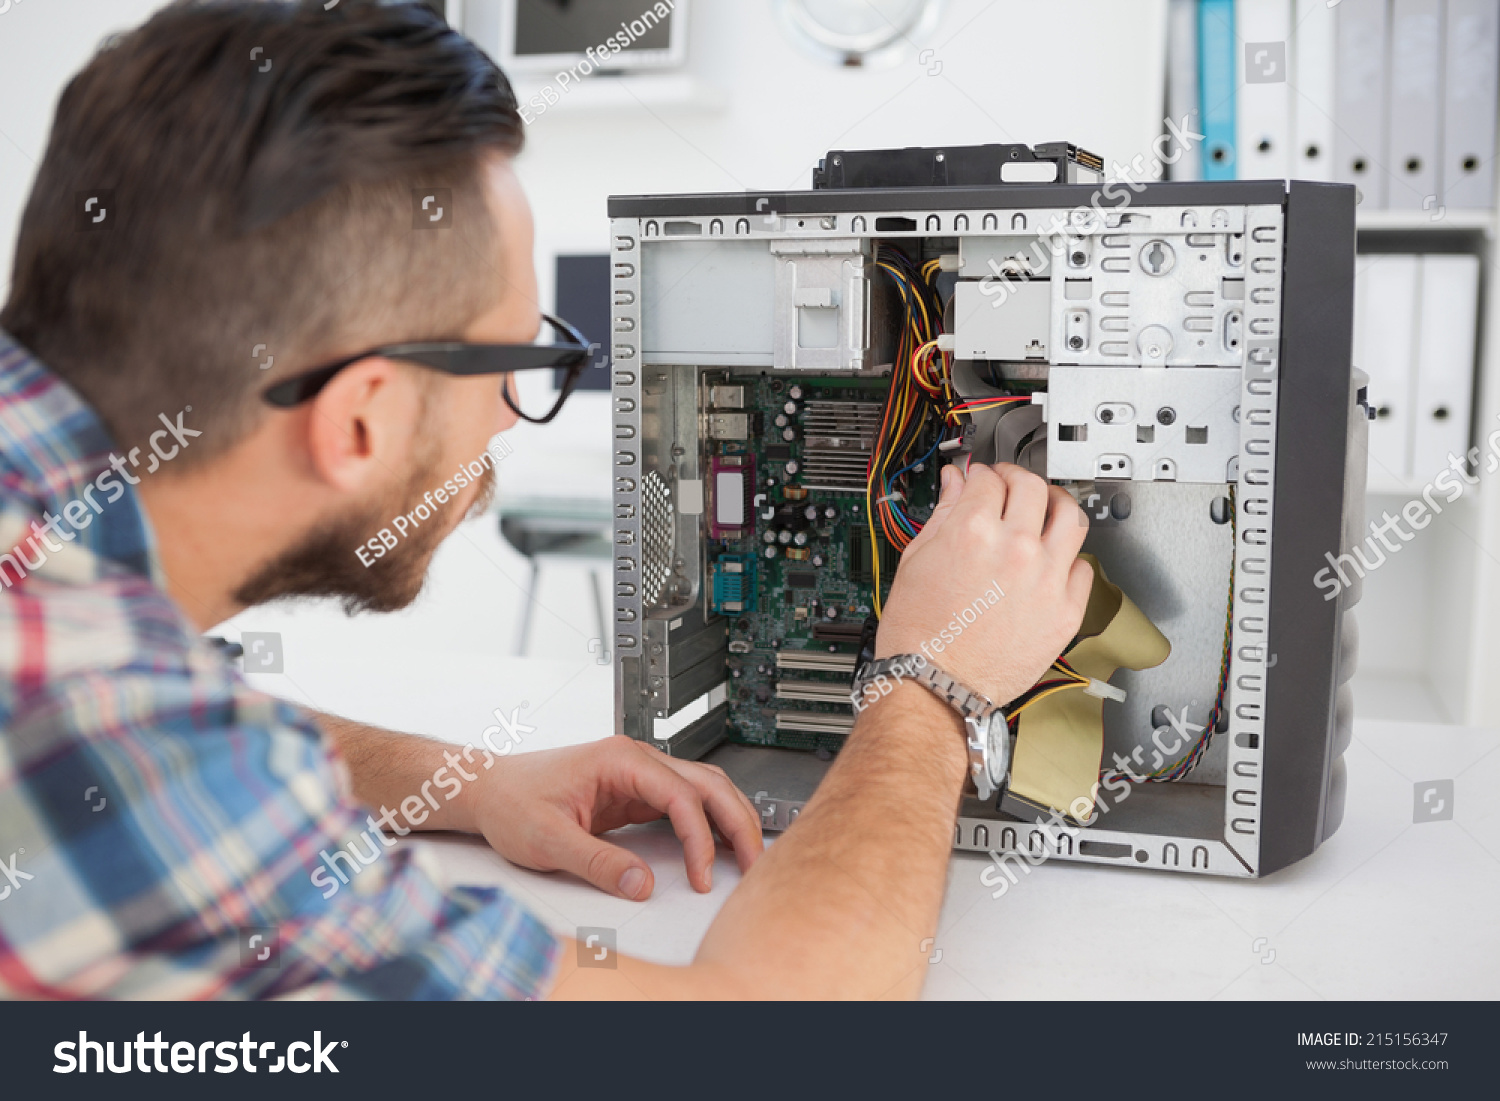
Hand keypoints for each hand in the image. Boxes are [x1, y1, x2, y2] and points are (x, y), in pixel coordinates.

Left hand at [464, 736, 763, 899]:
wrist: (488, 790)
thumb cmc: (511, 802)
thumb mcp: (548, 839)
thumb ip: (596, 862)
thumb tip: (640, 884)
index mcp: (619, 759)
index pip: (680, 795)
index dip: (698, 839)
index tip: (701, 877)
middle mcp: (636, 759)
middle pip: (707, 784)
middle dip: (736, 823)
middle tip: (754, 863)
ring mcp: (638, 773)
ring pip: (703, 789)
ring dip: (728, 820)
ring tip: (747, 856)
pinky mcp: (635, 792)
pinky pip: (684, 803)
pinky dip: (707, 824)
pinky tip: (717, 848)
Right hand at [875, 462, 1092, 707]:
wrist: (935, 684)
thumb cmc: (919, 635)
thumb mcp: (916, 562)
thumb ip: (943, 515)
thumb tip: (955, 484)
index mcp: (972, 531)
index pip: (987, 479)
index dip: (979, 474)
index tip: (980, 481)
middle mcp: (1015, 549)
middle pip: (1031, 486)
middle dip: (1015, 478)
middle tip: (1008, 485)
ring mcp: (1046, 579)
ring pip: (1071, 517)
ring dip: (1056, 504)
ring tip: (1045, 508)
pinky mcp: (1065, 611)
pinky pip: (1083, 569)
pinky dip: (1068, 558)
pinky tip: (1052, 561)